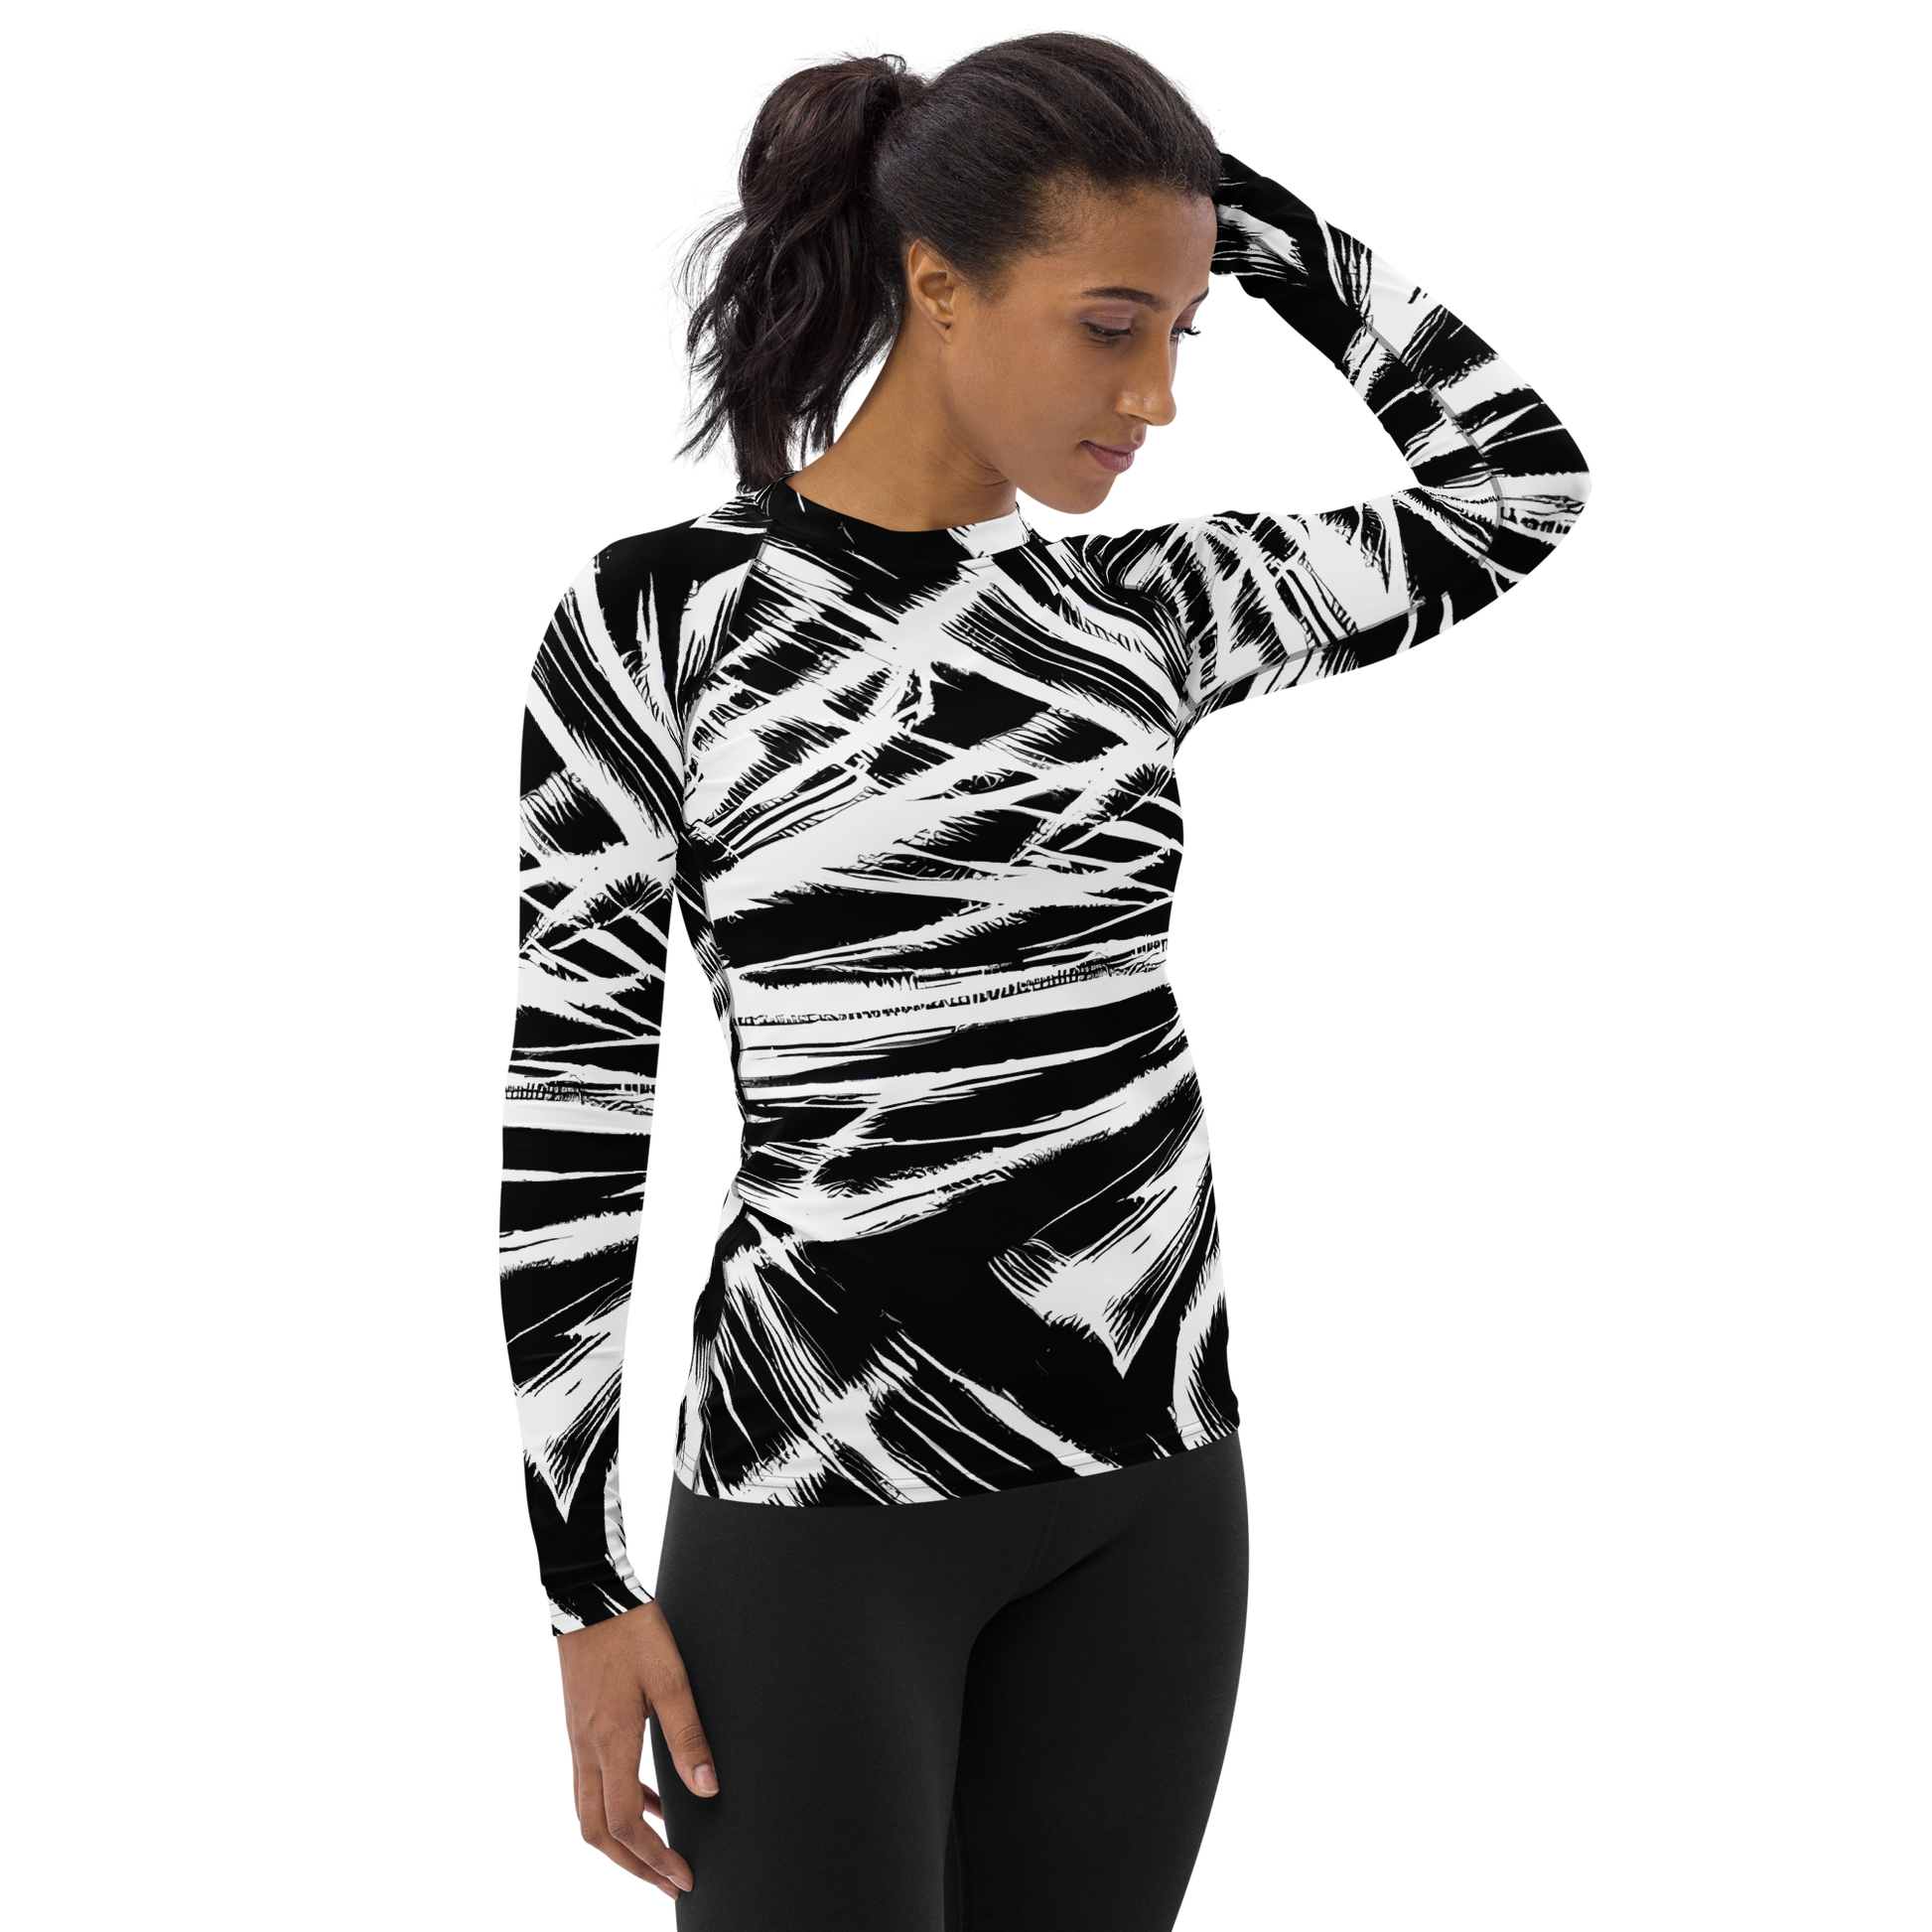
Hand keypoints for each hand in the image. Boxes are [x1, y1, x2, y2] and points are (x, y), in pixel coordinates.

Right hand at [554, 1600, 719, 1898]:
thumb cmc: (632, 1630)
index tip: (682, 1876)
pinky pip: (589, 1786)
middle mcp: (586, 1750)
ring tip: (661, 1851)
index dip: (653, 1859)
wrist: (591, 1596)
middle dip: (631, 1868)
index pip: (625, 1825)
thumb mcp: (670, 1677)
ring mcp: (577, 1741)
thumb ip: (688, 1734)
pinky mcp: (577, 1728)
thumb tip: (708, 1788)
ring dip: (621, 1842)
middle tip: (666, 1885)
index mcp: (610, 1742)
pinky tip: (649, 1800)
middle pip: (596, 1835)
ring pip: (587, 1814)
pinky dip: (616, 1806)